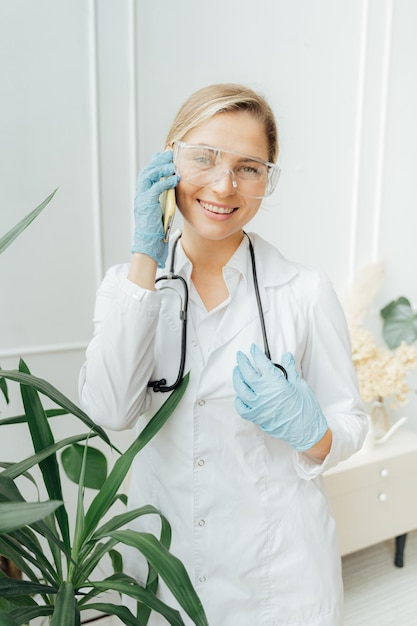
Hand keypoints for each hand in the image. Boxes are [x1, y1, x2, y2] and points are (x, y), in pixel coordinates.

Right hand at [132, 150, 178, 267]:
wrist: (148, 245)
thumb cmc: (156, 232)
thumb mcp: (161, 211)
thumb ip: (165, 199)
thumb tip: (174, 191)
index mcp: (143, 196)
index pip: (148, 174)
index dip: (156, 163)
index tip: (165, 155)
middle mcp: (140, 195)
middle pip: (147, 171)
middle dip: (158, 160)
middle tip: (169, 153)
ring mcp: (141, 199)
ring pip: (148, 176)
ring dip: (161, 168)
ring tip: (172, 164)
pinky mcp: (146, 205)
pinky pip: (155, 188)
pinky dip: (165, 182)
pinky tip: (175, 179)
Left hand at [233, 344, 327, 450]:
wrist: (307, 431)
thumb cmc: (306, 409)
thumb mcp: (300, 385)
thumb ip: (290, 369)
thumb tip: (286, 356)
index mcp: (276, 384)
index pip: (261, 364)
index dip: (256, 354)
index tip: (253, 349)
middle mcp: (264, 394)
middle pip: (247, 374)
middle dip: (242, 362)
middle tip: (240, 356)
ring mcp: (259, 407)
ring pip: (241, 390)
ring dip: (237, 378)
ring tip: (237, 371)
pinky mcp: (257, 418)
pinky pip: (242, 408)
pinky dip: (239, 400)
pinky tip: (240, 394)